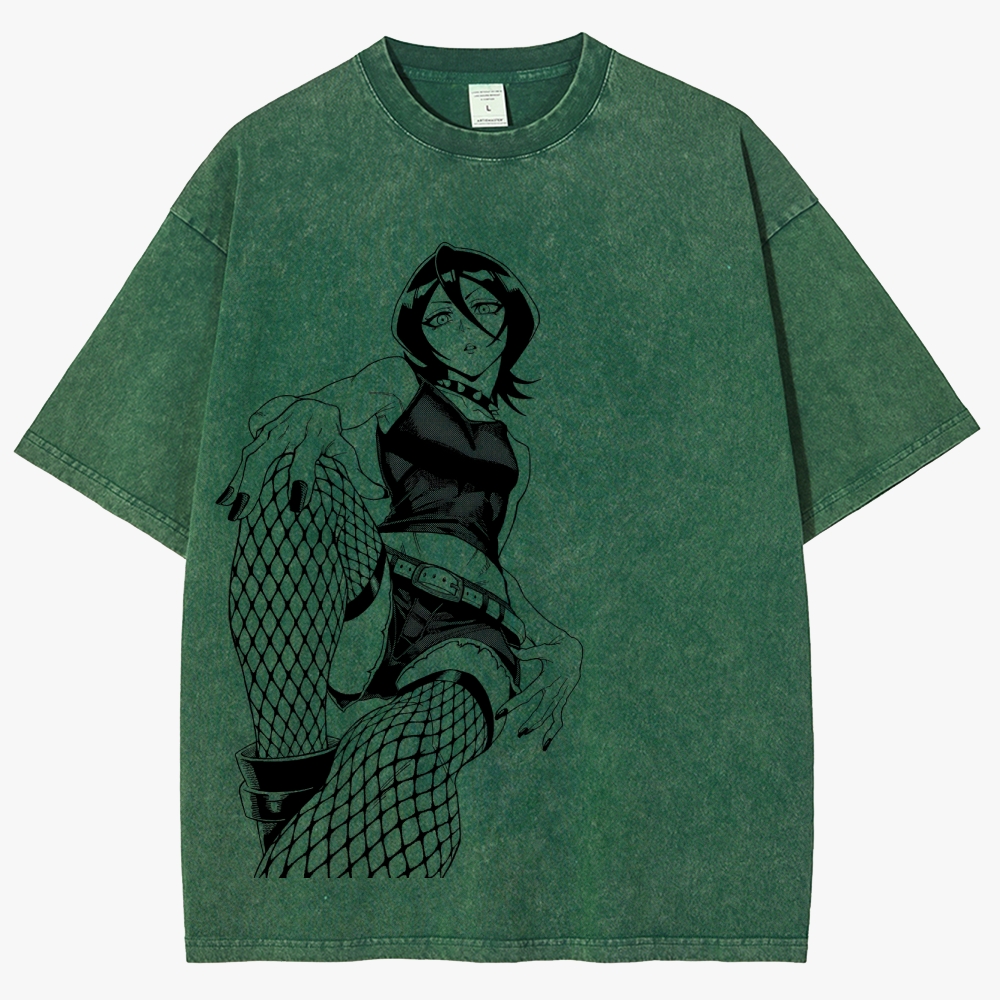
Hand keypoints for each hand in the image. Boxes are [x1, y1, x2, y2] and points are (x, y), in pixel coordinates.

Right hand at [216, 397, 383, 521]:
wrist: (335, 396)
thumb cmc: (339, 433)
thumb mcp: (350, 452)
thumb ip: (361, 476)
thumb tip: (379, 496)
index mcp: (317, 433)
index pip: (306, 459)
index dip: (301, 480)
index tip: (297, 506)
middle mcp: (291, 426)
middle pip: (265, 455)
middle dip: (251, 483)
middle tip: (242, 512)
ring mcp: (274, 423)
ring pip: (252, 452)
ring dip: (238, 480)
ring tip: (228, 508)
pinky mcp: (264, 422)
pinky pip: (248, 448)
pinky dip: (237, 473)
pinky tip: (225, 497)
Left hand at [497, 632, 582, 750]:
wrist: (576, 649)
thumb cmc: (557, 646)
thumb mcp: (546, 647)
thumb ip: (529, 651)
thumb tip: (512, 649)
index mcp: (550, 677)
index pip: (529, 694)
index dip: (515, 703)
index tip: (500, 712)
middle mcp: (557, 689)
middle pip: (542, 709)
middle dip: (530, 721)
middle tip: (518, 732)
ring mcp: (561, 695)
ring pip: (550, 714)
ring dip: (537, 724)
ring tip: (523, 733)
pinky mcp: (564, 698)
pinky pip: (559, 716)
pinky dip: (553, 729)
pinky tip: (545, 743)